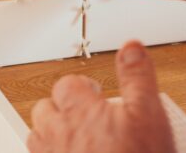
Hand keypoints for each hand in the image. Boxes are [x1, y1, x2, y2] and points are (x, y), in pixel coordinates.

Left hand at [27, 41, 174, 152]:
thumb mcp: (148, 114)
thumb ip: (137, 76)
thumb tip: (131, 47)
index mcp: (79, 112)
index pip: (66, 84)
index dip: (80, 84)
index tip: (93, 90)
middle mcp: (59, 135)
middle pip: (44, 109)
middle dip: (59, 106)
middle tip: (79, 112)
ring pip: (36, 137)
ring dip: (49, 132)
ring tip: (69, 135)